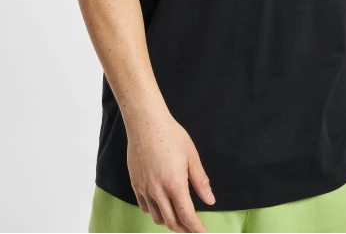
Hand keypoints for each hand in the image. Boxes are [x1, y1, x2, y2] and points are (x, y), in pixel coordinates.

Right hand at [126, 109, 214, 232]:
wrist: (146, 123)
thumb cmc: (171, 135)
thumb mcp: (191, 155)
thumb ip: (200, 181)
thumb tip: (210, 201)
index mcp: (174, 184)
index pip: (187, 216)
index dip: (197, 229)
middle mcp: (157, 190)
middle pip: (172, 222)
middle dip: (185, 229)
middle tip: (194, 228)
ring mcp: (144, 189)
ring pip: (157, 218)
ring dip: (170, 222)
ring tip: (180, 217)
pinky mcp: (135, 184)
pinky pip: (145, 208)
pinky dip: (155, 212)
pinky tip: (163, 206)